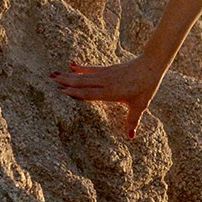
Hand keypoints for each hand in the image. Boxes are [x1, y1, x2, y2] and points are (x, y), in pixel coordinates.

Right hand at [50, 54, 164, 140]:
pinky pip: (92, 69)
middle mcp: (104, 82)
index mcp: (110, 93)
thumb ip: (132, 120)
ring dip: (68, 75)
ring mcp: (105, 74)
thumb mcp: (139, 105)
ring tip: (54, 73)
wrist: (151, 65)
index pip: (88, 94)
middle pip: (81, 83)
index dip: (74, 93)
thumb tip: (130, 136)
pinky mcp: (108, 69)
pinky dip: (81, 68)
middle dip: (65, 82)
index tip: (59, 91)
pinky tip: (72, 65)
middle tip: (49, 81)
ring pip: (83, 75)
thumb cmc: (146, 86)